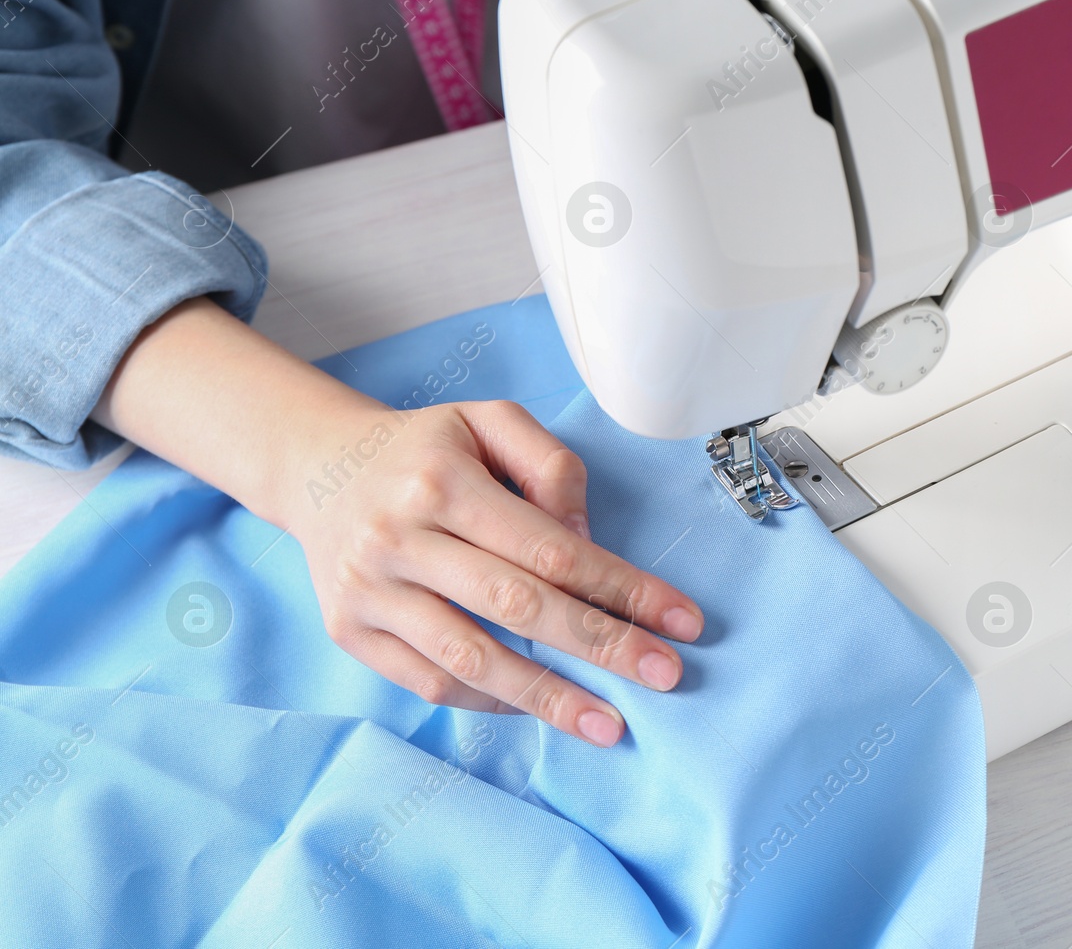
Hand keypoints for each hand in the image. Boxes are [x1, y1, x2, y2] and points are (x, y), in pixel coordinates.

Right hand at [93, 299, 701, 747]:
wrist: (317, 468)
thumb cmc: (424, 448)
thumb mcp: (488, 421)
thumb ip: (551, 467)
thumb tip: (587, 544)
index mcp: (443, 479)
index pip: (551, 547)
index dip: (623, 588)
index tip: (682, 620)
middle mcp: (400, 536)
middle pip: (519, 606)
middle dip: (602, 646)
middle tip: (665, 675)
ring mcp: (369, 590)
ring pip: (471, 658)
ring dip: (548, 698)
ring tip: (608, 724)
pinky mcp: (349, 631)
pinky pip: (430, 681)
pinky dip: (489, 701)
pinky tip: (538, 707)